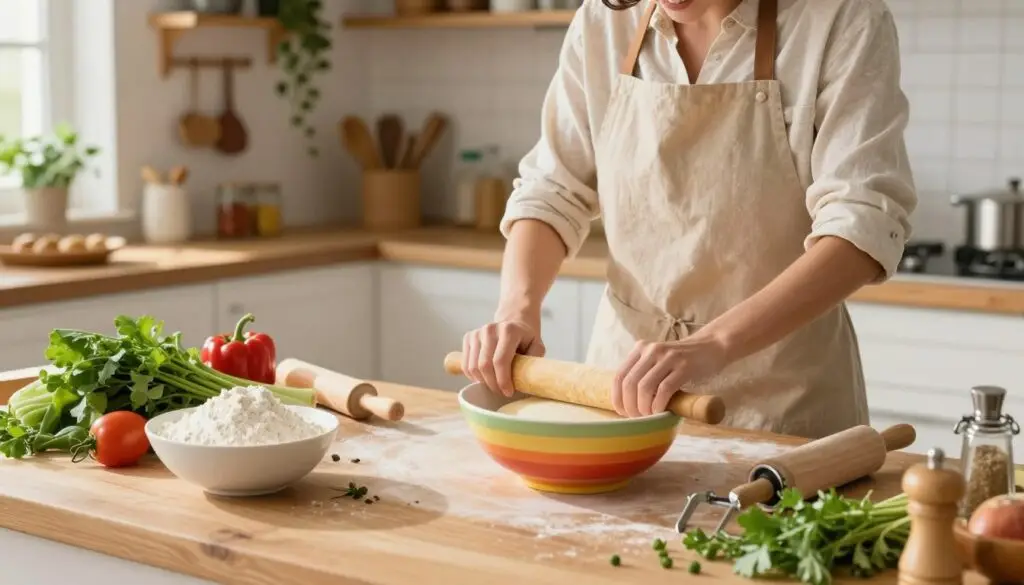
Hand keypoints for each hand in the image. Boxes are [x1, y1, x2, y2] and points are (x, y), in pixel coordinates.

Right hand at [462, 319, 544, 396]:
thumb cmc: (526, 338)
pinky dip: (473, 376)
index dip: (503, 380)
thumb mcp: (537, 346)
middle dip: (492, 384)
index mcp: (509, 330)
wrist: (514, 321)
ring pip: (473, 366)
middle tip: (501, 392)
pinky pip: (466, 364)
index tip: (508, 392)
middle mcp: (490, 329)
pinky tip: (484, 379)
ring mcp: (477, 333)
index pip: (500, 360)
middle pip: (484, 365)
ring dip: (482, 381)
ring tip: (493, 386)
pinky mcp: (469, 337)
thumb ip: (534, 359)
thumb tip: (528, 377)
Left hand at [613, 335, 728, 416]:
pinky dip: (659, 404)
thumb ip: (644, 374)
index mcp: (641, 348)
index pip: (619, 376)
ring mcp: (668, 357)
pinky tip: (660, 412)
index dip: (617, 398)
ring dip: (644, 408)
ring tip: (650, 416)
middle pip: (630, 384)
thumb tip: (627, 403)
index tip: (622, 413)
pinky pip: (664, 389)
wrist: (711, 347)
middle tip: (637, 418)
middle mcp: (651, 350)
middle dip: (630, 406)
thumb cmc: (682, 361)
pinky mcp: (684, 366)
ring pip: (644, 387)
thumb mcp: (658, 361)